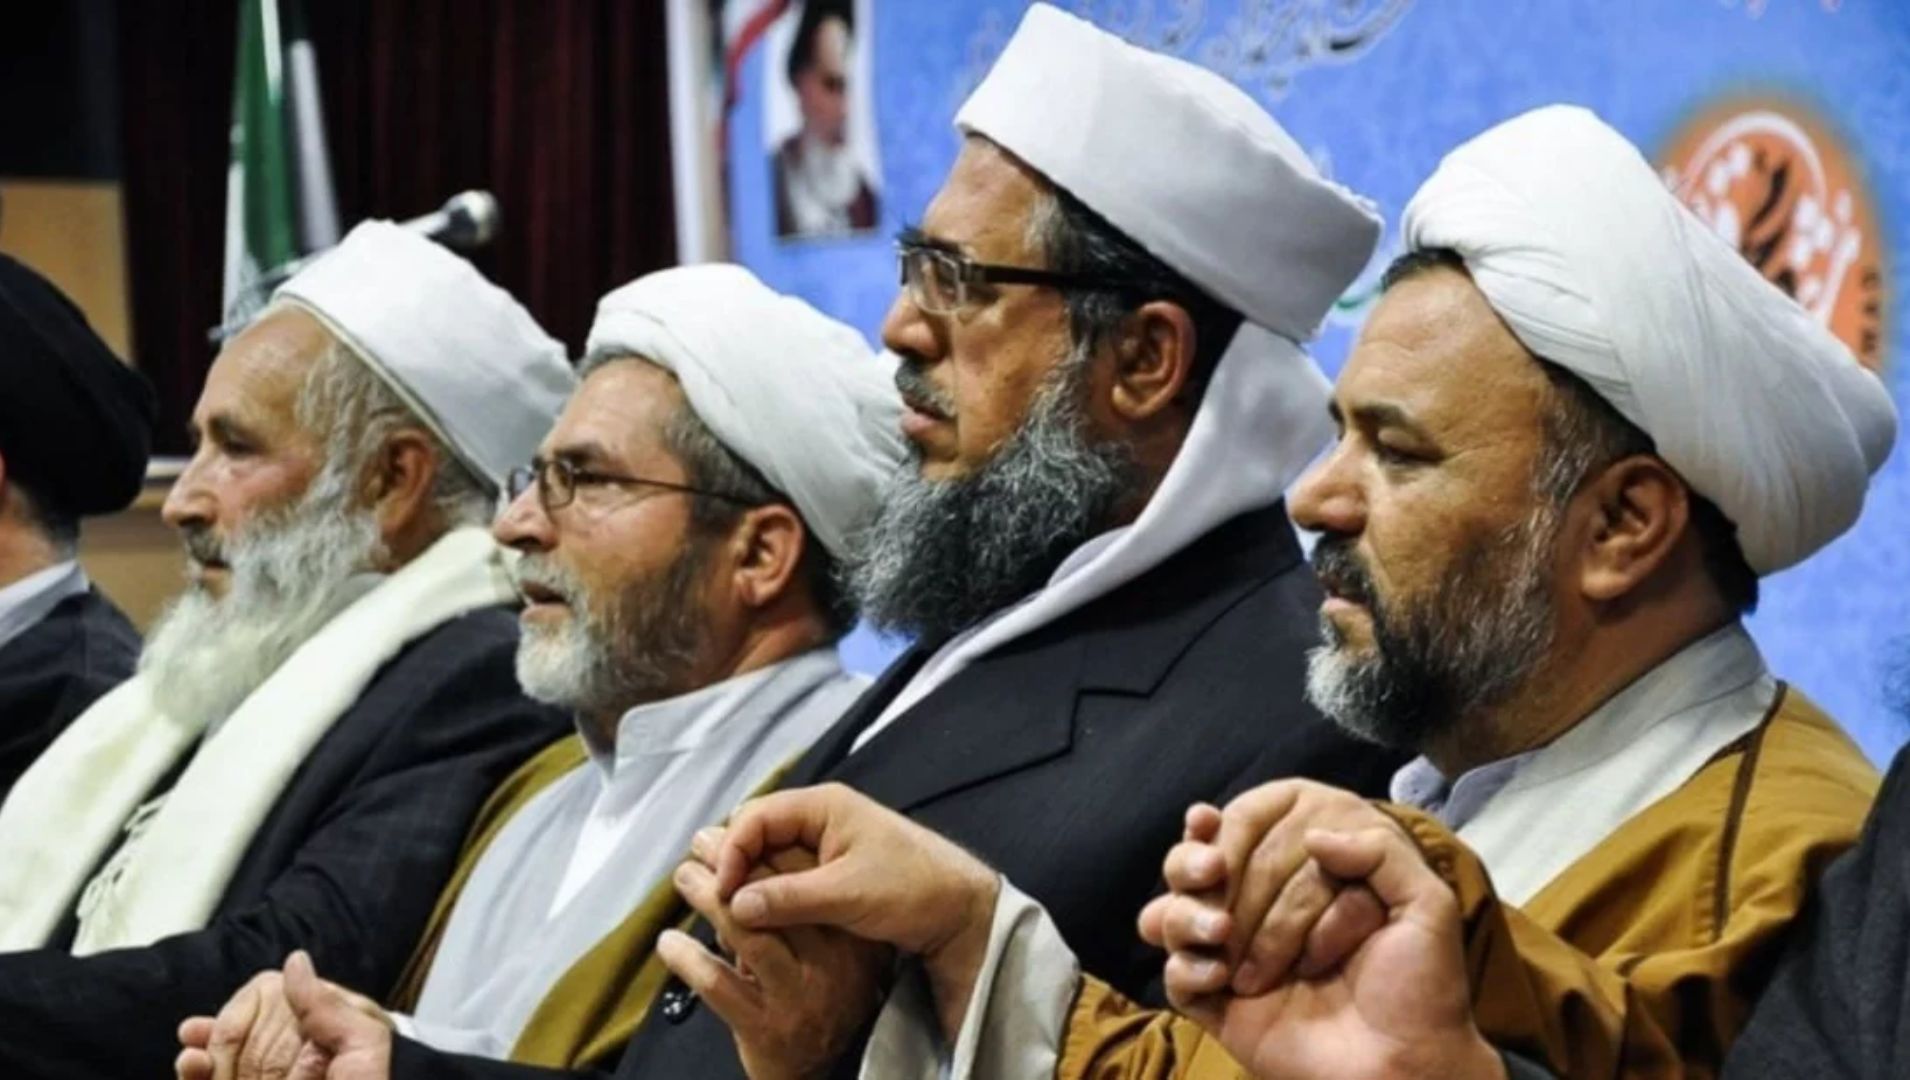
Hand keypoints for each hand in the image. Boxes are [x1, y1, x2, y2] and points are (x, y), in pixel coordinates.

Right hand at [176, 952, 390, 1079]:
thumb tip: (295, 962)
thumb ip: (330, 1010)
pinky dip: (195, 1073)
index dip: (259, 1003)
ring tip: (191, 1048)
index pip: (287, 1010)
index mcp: (327, 1047)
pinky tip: (190, 1064)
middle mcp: (294, 1067)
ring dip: (201, 1052)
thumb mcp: (363, 1054)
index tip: (249, 998)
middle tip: (199, 1028)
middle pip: (248, 1035)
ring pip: (223, 1062)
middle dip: (220, 1027)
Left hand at [659, 844, 892, 1079]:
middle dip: (733, 862)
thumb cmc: (820, 998)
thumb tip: (749, 863)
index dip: (766, 848)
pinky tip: (670, 940)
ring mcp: (797, 996)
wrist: (824, 1070)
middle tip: (703, 842)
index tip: (736, 831)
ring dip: (709, 899)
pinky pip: (719, 983)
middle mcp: (830, 964)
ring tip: (684, 877)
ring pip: (748, 932)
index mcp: (850, 938)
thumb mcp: (829, 952)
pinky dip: (689, 958)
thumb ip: (801, 913)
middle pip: (777, 898)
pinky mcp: (764, 1025)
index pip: (808, 879)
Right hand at [709, 782, 1001, 1039]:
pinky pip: (787, 876)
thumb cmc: (912, 889)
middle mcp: (819, 817)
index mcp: (823, 806)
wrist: (961, 910)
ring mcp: (825, 844)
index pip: (754, 817)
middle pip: (756, 833)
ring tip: (733, 917)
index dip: (730, 853)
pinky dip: (770, 895)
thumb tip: (734, 904)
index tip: (721, 894)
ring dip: (750, 883)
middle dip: (734, 866)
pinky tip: (760, 921)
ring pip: (769, 857)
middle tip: (717, 906)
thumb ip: (789, 897)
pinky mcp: (832, 870)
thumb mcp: (848, 894)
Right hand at [1143, 782, 1501, 1079]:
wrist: (1409, 1068)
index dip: (1228, 829)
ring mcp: (1238, 962)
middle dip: (1191, 863)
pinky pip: (1177, 981)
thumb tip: (1312, 834)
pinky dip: (1185, 970)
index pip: (1249, 838)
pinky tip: (1217, 975)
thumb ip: (1381, 853)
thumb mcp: (1426, 906)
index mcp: (1306, 883)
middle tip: (1212, 869)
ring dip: (1185, 914)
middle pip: (1197, 872)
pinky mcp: (1222, 1009)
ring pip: (1174, 919)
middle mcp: (1264, 915)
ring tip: (1220, 930)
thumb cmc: (1422, 989)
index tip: (1213, 822)